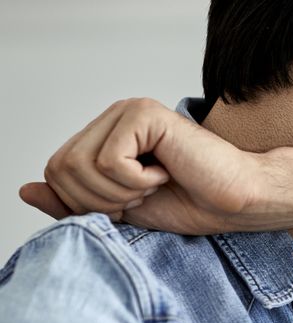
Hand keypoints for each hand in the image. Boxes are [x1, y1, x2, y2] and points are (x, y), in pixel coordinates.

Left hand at [20, 98, 290, 233]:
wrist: (237, 202)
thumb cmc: (191, 203)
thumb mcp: (121, 211)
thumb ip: (73, 202)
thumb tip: (25, 188)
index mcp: (104, 136)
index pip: (56, 172)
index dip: (87, 203)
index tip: (132, 203)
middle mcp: (112, 118)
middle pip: (60, 169)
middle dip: (100, 200)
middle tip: (144, 195)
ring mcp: (128, 111)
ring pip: (81, 165)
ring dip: (120, 191)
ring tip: (156, 183)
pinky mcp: (144, 113)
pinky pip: (109, 160)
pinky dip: (137, 180)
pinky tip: (167, 171)